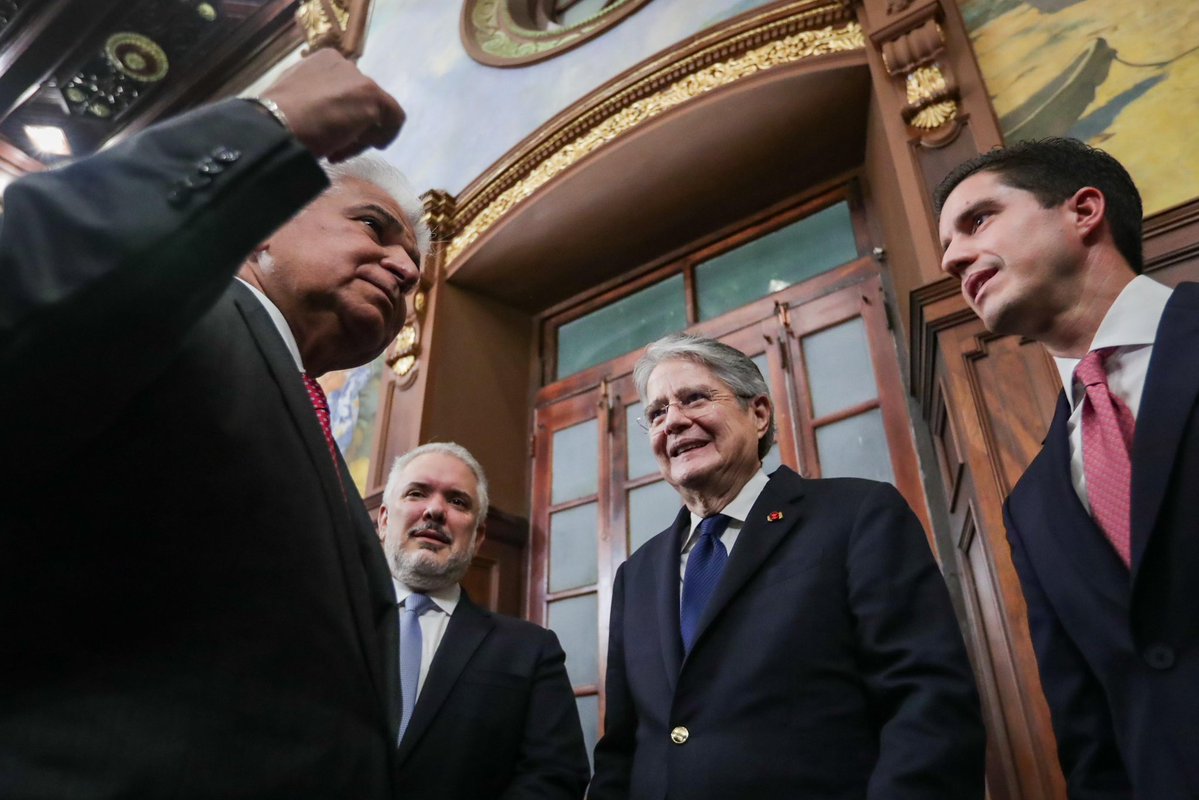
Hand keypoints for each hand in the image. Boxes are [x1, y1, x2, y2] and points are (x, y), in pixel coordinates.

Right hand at [258, 49, 404, 161]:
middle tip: (334, 146)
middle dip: (351, 126)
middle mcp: (346, 64)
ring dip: (362, 135)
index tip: (328, 134)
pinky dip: (384, 136)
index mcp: (325, 60)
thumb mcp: (296, 96)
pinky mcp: (372, 100)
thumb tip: (324, 114)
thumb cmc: (278, 117)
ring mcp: (361, 81)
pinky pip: (393, 120)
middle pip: (361, 100)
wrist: (276, 125)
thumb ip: (315, 96)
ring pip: (376, 111)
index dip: (340, 114)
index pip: (345, 88)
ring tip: (338, 151)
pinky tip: (368, 147)